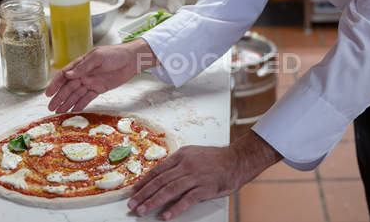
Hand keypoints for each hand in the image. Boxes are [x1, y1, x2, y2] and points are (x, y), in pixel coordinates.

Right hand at [45, 39, 156, 112]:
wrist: (131, 60)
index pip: (64, 75)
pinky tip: (73, 111)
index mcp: (81, 64)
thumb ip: (83, 66)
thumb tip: (68, 74)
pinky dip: (80, 105)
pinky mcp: (99, 89)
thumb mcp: (98, 57)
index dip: (55, 84)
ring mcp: (91, 82)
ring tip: (58, 112)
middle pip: (68, 87)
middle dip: (59, 97)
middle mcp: (84, 74)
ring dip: (67, 103)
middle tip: (50, 108)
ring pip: (76, 94)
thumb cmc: (115, 54)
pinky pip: (87, 98)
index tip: (48, 93)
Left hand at [128, 131, 281, 219]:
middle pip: (160, 181)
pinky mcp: (205, 188)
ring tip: (143, 210)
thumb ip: (178, 163)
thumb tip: (161, 175)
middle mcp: (186, 164)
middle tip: (133, 204)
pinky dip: (175, 208)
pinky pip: (187, 200)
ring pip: (169, 190)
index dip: (144, 182)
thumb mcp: (193, 154)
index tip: (134, 191)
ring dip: (153, 201)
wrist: (237, 160)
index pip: (158, 170)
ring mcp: (196, 176)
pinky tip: (166, 215)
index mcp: (181, 155)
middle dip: (144, 194)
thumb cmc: (215, 159)